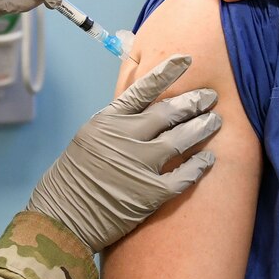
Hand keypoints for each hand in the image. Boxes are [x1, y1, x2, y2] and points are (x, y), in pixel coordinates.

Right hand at [28, 56, 221, 252]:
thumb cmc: (73, 179)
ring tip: (216, 121)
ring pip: (181, 139)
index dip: (167, 73)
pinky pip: (185, 175)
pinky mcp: (151, 193)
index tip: (186, 60)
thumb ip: (117, 123)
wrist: (62, 219)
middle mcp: (125, 138)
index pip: (142, 89)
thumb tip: (146, 108)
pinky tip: (209, 159)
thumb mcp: (89, 138)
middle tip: (210, 96)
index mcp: (107, 121)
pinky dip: (200, 165)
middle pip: (168, 113)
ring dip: (202, 128)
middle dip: (194, 102)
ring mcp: (139, 165)